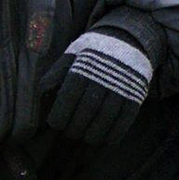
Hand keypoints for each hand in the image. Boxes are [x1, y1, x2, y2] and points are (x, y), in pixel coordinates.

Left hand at [43, 29, 153, 144]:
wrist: (129, 39)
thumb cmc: (94, 51)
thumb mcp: (73, 53)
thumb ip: (57, 72)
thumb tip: (42, 91)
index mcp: (83, 68)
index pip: (68, 96)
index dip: (60, 114)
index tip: (55, 125)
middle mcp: (102, 78)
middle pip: (87, 110)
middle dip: (76, 127)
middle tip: (71, 133)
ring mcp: (121, 87)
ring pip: (106, 117)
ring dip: (95, 133)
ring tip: (87, 138)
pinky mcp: (136, 94)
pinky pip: (125, 118)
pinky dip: (116, 132)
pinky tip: (107, 140)